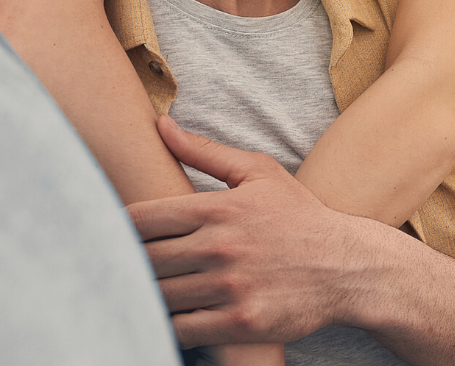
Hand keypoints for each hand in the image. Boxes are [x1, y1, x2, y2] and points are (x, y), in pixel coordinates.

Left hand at [128, 117, 379, 347]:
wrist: (346, 266)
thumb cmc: (298, 215)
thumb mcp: (258, 172)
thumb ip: (204, 151)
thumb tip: (161, 124)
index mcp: (217, 208)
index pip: (142, 219)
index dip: (117, 227)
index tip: (107, 231)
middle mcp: (220, 247)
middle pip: (144, 260)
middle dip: (125, 262)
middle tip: (114, 264)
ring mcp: (230, 288)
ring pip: (160, 297)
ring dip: (145, 295)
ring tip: (138, 290)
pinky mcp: (240, 324)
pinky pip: (182, 330)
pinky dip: (169, 325)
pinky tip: (171, 314)